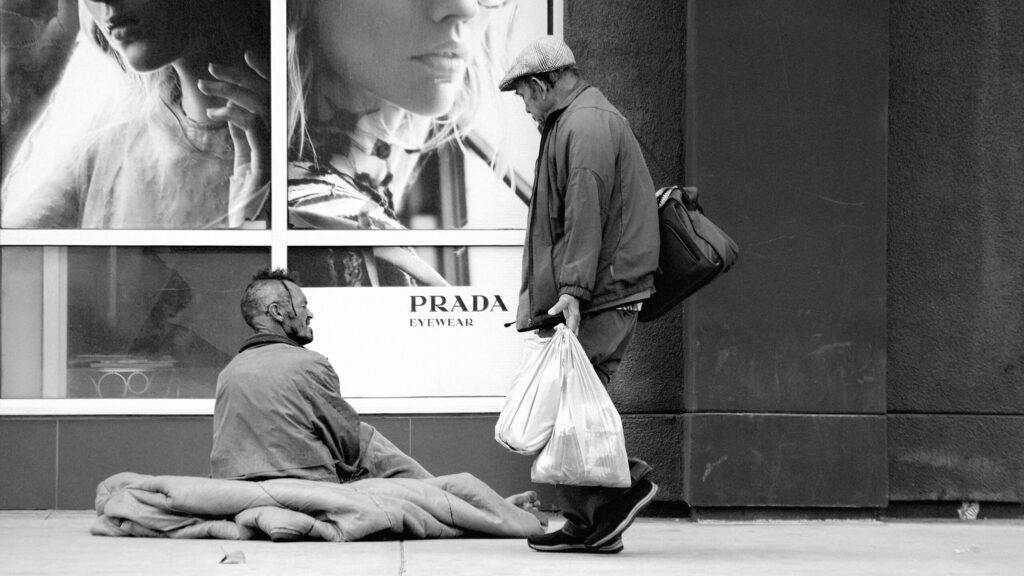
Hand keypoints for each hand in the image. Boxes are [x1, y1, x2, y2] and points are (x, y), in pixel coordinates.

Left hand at [199, 51, 269, 226]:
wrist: (250, 233)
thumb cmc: (247, 205)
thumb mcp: (242, 166)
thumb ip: (242, 139)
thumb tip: (230, 113)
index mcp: (275, 142)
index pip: (270, 101)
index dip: (260, 76)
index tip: (244, 58)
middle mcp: (279, 144)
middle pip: (264, 97)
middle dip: (238, 77)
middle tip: (211, 69)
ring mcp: (274, 153)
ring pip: (258, 106)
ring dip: (230, 91)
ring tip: (206, 86)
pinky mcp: (265, 163)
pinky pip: (253, 127)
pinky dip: (233, 114)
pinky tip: (216, 113)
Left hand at [548, 294, 579, 333]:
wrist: (572, 295)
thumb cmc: (569, 298)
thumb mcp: (562, 301)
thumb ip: (557, 307)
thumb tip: (550, 312)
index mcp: (574, 316)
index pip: (572, 329)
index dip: (567, 334)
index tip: (561, 337)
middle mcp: (576, 319)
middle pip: (573, 331)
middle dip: (567, 336)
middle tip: (560, 338)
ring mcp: (574, 320)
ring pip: (572, 330)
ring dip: (566, 333)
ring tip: (560, 337)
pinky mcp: (571, 319)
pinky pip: (570, 327)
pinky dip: (566, 330)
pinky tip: (560, 331)